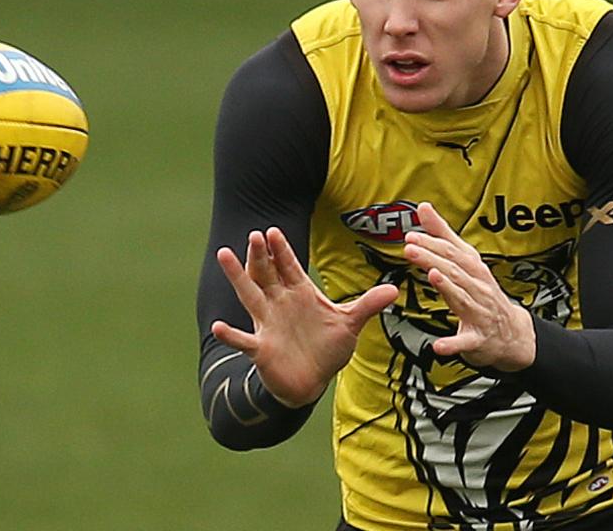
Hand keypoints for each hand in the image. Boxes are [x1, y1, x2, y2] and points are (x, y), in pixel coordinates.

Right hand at [211, 227, 398, 407]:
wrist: (311, 381)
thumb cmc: (327, 348)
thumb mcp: (349, 324)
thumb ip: (367, 305)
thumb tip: (394, 290)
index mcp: (300, 293)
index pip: (289, 266)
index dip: (281, 250)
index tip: (273, 231)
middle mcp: (280, 303)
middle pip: (267, 274)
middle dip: (260, 255)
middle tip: (253, 234)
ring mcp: (268, 324)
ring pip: (250, 295)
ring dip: (238, 276)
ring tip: (224, 255)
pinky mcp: (261, 348)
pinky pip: (243, 340)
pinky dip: (231, 335)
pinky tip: (218, 328)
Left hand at [403, 202, 535, 371]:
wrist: (514, 334)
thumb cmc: (484, 294)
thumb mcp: (467, 262)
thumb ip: (444, 235)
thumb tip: (424, 208)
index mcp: (474, 270)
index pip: (453, 252)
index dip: (433, 243)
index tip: (411, 235)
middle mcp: (479, 288)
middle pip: (455, 271)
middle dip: (433, 258)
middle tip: (410, 249)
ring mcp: (480, 313)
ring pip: (462, 298)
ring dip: (447, 287)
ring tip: (432, 276)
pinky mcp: (478, 339)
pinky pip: (465, 342)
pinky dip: (453, 344)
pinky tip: (438, 346)